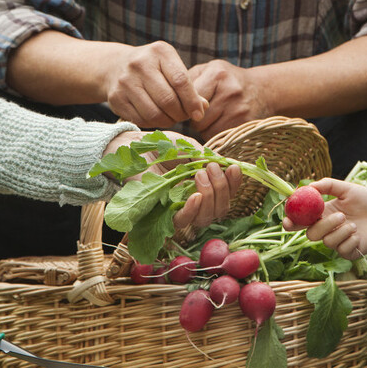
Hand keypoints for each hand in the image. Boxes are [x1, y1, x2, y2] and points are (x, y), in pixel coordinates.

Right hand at [103, 42, 208, 127]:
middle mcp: (140, 64)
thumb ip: (188, 86)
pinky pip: (140, 120)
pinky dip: (152, 124)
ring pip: (154, 113)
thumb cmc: (153, 68)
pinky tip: (156, 118)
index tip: (199, 113)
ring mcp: (125, 81)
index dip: (192, 101)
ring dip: (168, 121)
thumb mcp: (171, 67)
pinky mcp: (116, 98)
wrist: (116, 66)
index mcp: (159, 51)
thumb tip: (203, 107)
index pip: (181, 80)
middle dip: (180, 114)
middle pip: (168, 100)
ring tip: (171, 118)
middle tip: (184, 116)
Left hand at [103, 131, 242, 229]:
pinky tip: (196, 196)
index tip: (234, 168)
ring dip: (211, 196)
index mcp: (202, 186)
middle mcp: (193, 202)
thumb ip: (205, 158)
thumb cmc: (159, 146)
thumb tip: (226, 167)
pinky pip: (182, 221)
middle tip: (212, 169)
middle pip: (220, 210)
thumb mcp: (187, 147)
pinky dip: (193, 210)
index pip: (226, 194)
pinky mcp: (160, 215)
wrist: (132, 146)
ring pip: (206, 218)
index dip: (234, 185)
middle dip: (223, 189)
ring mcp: (178, 209)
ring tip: (201, 174)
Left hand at [188, 59, 271, 139]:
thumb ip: (188, 80)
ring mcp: (239, 111)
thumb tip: (168, 96)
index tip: (186, 106)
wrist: (262, 90)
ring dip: (205, 128)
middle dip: (195, 119)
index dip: (184, 106)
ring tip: (213, 117)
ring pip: (206, 131)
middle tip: (202, 113)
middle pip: (197, 118)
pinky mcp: (244, 126)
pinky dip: (216, 135)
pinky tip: (221, 124)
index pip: (189, 99)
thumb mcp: (209, 70)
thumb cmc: (228, 80)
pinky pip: (219, 139)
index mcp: (217, 75)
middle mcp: (229, 92)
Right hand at [281, 178, 366, 259]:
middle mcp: (328, 229)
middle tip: (339, 216)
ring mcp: (338, 241)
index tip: (288, 220)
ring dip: (339, 231)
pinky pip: (341, 250)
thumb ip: (328, 185)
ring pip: (326, 242)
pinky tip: (359, 233)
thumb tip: (309, 186)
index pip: (301, 221)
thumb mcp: (347, 188)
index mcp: (323, 213)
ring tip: (354, 223)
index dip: (291, 222)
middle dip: (323, 225)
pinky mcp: (349, 252)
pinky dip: (349, 240)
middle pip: (311, 233)